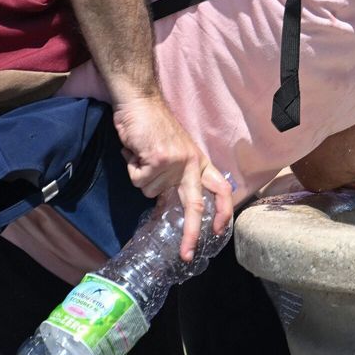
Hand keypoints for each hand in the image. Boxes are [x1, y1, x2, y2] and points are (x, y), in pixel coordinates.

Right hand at [113, 95, 232, 261]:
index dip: (223, 211)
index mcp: (199, 162)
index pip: (221, 189)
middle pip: (194, 205)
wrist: (139, 100)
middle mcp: (191, 164)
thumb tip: (164, 204)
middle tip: (186, 255)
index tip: (218, 232)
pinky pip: (138, 179)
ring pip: (150, 191)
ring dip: (139, 175)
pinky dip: (131, 167)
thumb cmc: (152, 127)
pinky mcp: (158, 159)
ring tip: (141, 153)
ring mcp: (176, 162)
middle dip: (190, 233)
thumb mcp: (172, 153)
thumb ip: (173, 177)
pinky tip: (135, 151)